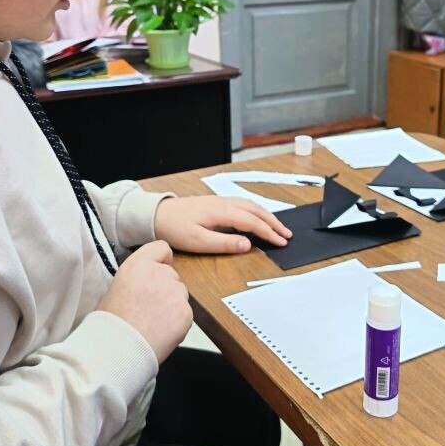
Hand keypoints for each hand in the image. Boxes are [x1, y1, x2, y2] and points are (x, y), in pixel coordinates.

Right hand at [98, 240, 190, 362]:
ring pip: (180, 295)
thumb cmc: (112, 324)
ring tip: (153, 323)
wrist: (117, 350)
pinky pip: (186, 314)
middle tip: (150, 308)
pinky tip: (160, 332)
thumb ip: (137, 278)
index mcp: (137, 265)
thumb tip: (147, 281)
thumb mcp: (116, 289)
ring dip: (173, 306)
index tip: (161, 269)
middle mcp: (158, 273)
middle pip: (172, 275)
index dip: (163, 260)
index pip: (161, 248)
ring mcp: (174, 292)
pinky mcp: (186, 311)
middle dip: (166, 289)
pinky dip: (178, 323)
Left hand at [154, 196, 291, 253]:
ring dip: (267, 215)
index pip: (253, 222)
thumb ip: (224, 243)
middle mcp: (224, 203)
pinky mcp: (216, 203)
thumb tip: (248, 244)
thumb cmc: (175, 228)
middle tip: (287, 234)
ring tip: (278, 227)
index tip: (282, 241)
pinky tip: (257, 217)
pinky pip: (243, 204)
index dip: (269, 232)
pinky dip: (256, 211)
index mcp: (221, 212)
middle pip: (256, 210)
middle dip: (274, 222)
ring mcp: (221, 201)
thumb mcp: (198, 241)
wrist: (157, 214)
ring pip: (251, 205)